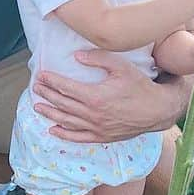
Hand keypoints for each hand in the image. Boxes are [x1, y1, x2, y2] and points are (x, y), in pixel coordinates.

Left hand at [32, 50, 191, 143]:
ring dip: (50, 114)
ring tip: (37, 107)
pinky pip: (79, 138)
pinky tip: (54, 130)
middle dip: (47, 95)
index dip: (52, 81)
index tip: (41, 75)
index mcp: (95, 96)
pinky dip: (64, 135)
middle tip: (35, 87)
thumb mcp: (121, 66)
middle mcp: (93, 115)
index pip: (66, 88)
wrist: (158, 110)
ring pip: (67, 122)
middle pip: (63, 104)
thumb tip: (76, 56)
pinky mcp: (103, 137)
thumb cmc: (140, 86)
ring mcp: (97, 128)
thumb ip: (98, 59)